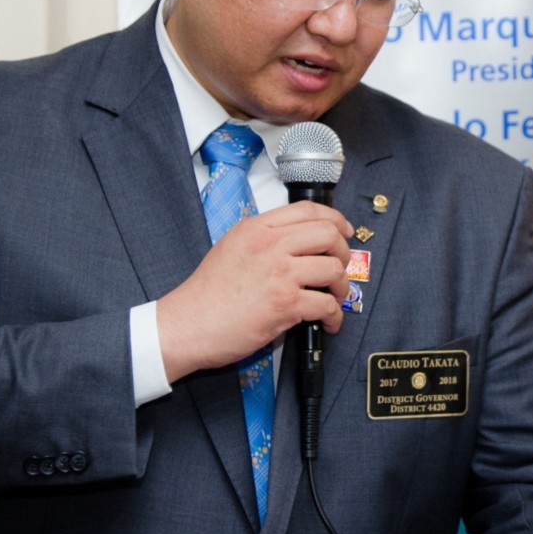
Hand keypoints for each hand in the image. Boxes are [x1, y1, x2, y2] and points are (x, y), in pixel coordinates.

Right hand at [156, 201, 351, 380]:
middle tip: (340, 267)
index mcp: (256, 229)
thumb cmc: (207, 294)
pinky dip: (335, 316)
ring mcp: (279, 274)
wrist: (188, 323)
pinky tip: (329, 322)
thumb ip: (263, 238)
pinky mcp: (285, 304)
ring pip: (333, 268)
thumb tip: (297, 242)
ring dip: (341, 286)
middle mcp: (270, 246)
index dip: (335, 219)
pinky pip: (327, 305)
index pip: (308, 210)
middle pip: (328, 234)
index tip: (344, 231)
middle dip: (343, 252)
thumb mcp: (231, 247)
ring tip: (334, 297)